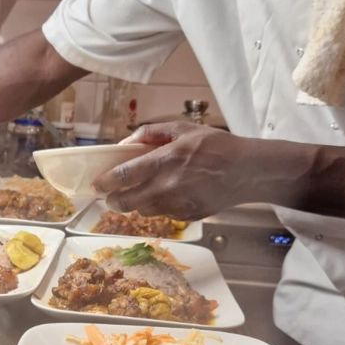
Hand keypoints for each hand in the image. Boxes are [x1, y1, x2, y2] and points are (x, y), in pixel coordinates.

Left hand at [92, 122, 262, 220]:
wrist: (248, 171)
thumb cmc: (216, 145)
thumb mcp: (182, 129)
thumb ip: (151, 133)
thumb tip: (125, 143)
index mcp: (165, 160)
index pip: (124, 175)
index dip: (105, 182)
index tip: (96, 185)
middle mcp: (168, 186)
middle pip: (127, 201)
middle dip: (113, 200)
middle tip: (109, 196)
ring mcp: (179, 204)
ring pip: (143, 211)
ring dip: (135, 204)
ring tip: (135, 194)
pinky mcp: (188, 216)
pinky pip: (163, 215)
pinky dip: (157, 207)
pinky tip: (163, 196)